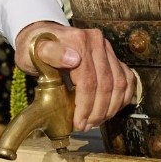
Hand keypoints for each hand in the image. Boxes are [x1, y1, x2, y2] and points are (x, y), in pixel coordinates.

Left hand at [13, 21, 133, 131]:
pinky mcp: (111, 54)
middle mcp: (96, 42)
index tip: (79, 124)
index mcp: (78, 41)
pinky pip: (127, 77)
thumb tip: (73, 59)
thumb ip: (51, 54)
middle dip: (98, 111)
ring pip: (119, 83)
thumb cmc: (34, 49)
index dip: (85, 106)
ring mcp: (106, 48)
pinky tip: (113, 109)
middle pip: (106, 84)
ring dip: (111, 107)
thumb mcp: (33, 52)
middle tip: (87, 126)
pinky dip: (124, 96)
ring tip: (97, 121)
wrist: (41, 35)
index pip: (88, 81)